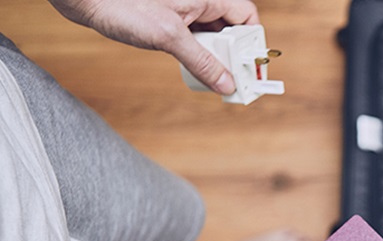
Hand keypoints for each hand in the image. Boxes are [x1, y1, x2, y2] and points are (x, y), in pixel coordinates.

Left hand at [47, 0, 259, 93]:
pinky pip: (195, 39)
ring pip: (213, 36)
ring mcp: (185, 10)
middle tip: (232, 78)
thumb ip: (202, 62)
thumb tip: (227, 85)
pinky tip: (193, 68)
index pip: (247, 17)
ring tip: (213, 77)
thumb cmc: (124, 6)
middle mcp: (200, 1)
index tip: (251, 67)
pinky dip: (199, 55)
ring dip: (215, 57)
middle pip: (232, 29)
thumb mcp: (169, 38)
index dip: (253, 42)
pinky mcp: (170, 20)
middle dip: (234, 54)